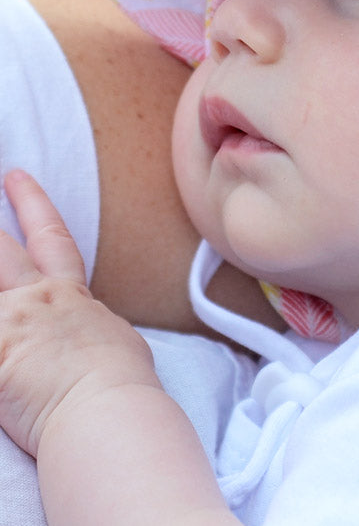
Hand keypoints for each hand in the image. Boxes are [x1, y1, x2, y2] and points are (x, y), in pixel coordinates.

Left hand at [0, 170, 158, 457]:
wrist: (107, 407)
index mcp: (70, 296)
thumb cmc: (121, 384)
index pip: (51, 239)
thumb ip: (94, 330)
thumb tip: (98, 338)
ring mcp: (9, 323)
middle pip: (0, 248)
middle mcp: (36, 300)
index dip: (32, 204)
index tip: (16, 178)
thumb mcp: (117, 343)